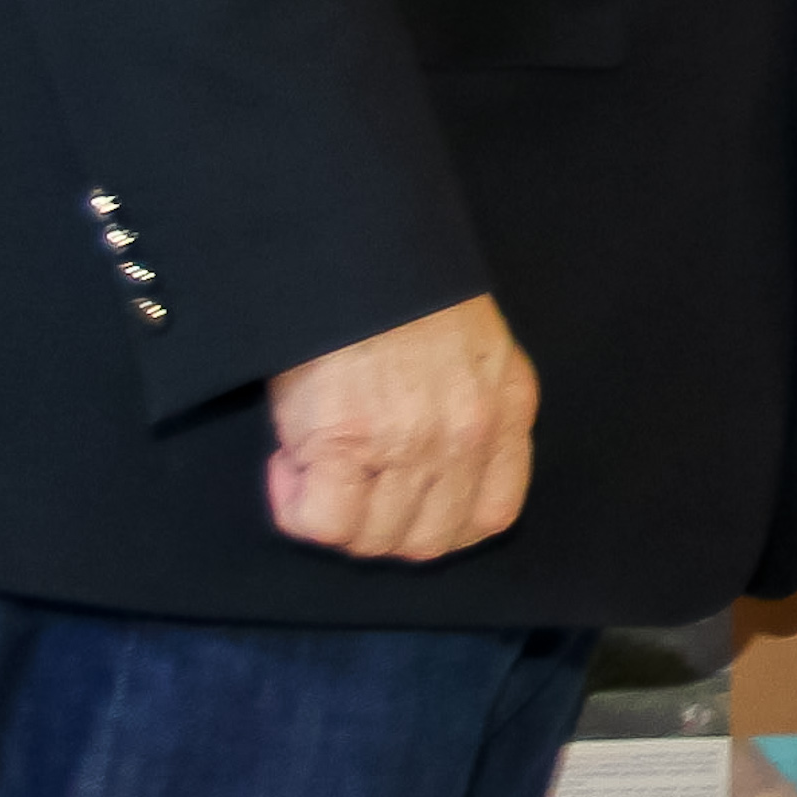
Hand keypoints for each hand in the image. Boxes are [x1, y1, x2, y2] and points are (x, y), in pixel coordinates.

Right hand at [267, 292, 536, 559]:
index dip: (441, 526)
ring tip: (314, 469)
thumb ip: (472, 412)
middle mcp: (468, 436)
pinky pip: (322, 522)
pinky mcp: (346, 443)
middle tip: (347, 493)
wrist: (356, 255)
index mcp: (506, 410)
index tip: (402, 505)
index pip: (492, 516)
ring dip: (335, 519)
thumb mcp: (475, 352)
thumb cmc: (403, 297)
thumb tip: (432, 476)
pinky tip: (290, 465)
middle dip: (380, 532)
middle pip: (427, 541)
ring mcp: (411, 444)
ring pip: (373, 540)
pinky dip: (297, 509)